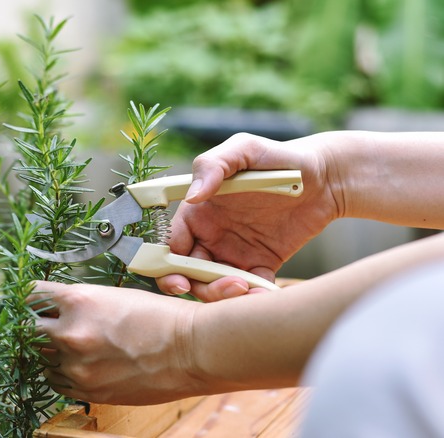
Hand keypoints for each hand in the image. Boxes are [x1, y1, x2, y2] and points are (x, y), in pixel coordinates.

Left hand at [31, 280, 203, 404]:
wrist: (191, 350)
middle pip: (28, 329)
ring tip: (72, 345)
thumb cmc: (160, 317)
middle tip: (47, 324)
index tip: (29, 300)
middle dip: (36, 325)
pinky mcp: (86, 390)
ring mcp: (76, 365)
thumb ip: (79, 303)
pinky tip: (78, 364)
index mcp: (78, 300)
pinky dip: (61, 373)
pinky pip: (55, 382)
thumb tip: (56, 308)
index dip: (27, 297)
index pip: (29, 295)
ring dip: (50, 351)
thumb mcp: (114, 296)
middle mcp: (70, 332)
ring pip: (41, 357)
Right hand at [156, 132, 342, 300]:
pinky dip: (254, 298)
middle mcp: (211, 235)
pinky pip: (251, 288)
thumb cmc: (279, 157)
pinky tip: (266, 294)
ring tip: (249, 289)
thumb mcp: (244, 149)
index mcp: (198, 213)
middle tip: (226, 287)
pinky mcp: (262, 264)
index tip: (181, 279)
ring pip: (217, 285)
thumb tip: (192, 197)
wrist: (326, 176)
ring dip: (226, 295)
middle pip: (190, 273)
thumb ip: (212, 166)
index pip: (172, 245)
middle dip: (200, 287)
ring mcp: (235, 252)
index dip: (168, 266)